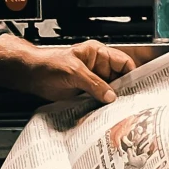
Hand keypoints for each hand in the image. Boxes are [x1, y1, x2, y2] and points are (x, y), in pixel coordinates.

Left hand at [0, 34, 142, 105]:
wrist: (31, 75)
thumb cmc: (49, 64)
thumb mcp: (74, 71)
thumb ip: (94, 84)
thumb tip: (110, 95)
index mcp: (98, 54)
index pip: (123, 62)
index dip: (132, 73)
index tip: (138, 87)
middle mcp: (97, 67)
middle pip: (119, 79)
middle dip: (123, 90)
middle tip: (130, 103)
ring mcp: (92, 81)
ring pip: (109, 92)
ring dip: (113, 101)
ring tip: (120, 111)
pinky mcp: (85, 93)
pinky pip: (98, 100)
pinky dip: (102, 107)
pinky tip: (106, 114)